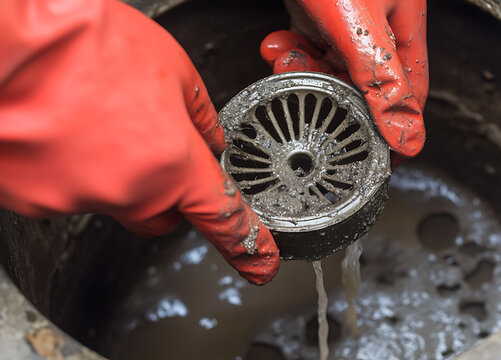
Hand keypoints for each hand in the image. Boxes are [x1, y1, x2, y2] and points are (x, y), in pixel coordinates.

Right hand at [0, 0, 278, 284]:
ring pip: (108, 199)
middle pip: (161, 216)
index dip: (247, 245)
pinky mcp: (28, 199)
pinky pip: (62, 191)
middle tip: (149, 148)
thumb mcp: (171, 67)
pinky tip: (60, 129)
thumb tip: (210, 141)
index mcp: (171, 165)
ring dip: (109, 171)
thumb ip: (200, 116)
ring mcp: (72, 200)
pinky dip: (67, 167)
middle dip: (166, 193)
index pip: (222, 220)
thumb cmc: (84, 40)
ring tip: (91, 119)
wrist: (7, 36)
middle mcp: (124, 193)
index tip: (260, 263)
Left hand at [260, 0, 428, 158]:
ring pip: (327, 65)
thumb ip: (381, 82)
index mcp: (402, 28)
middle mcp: (378, 27)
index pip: (407, 94)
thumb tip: (408, 135)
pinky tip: (277, 45)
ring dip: (300, 70)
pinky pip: (306, 44)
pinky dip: (288, 49)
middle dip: (328, 93)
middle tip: (307, 96)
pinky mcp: (319, 11)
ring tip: (285, 62)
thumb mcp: (360, 30)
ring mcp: (347, 19)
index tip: (377, 160)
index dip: (392, 129)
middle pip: (360, 84)